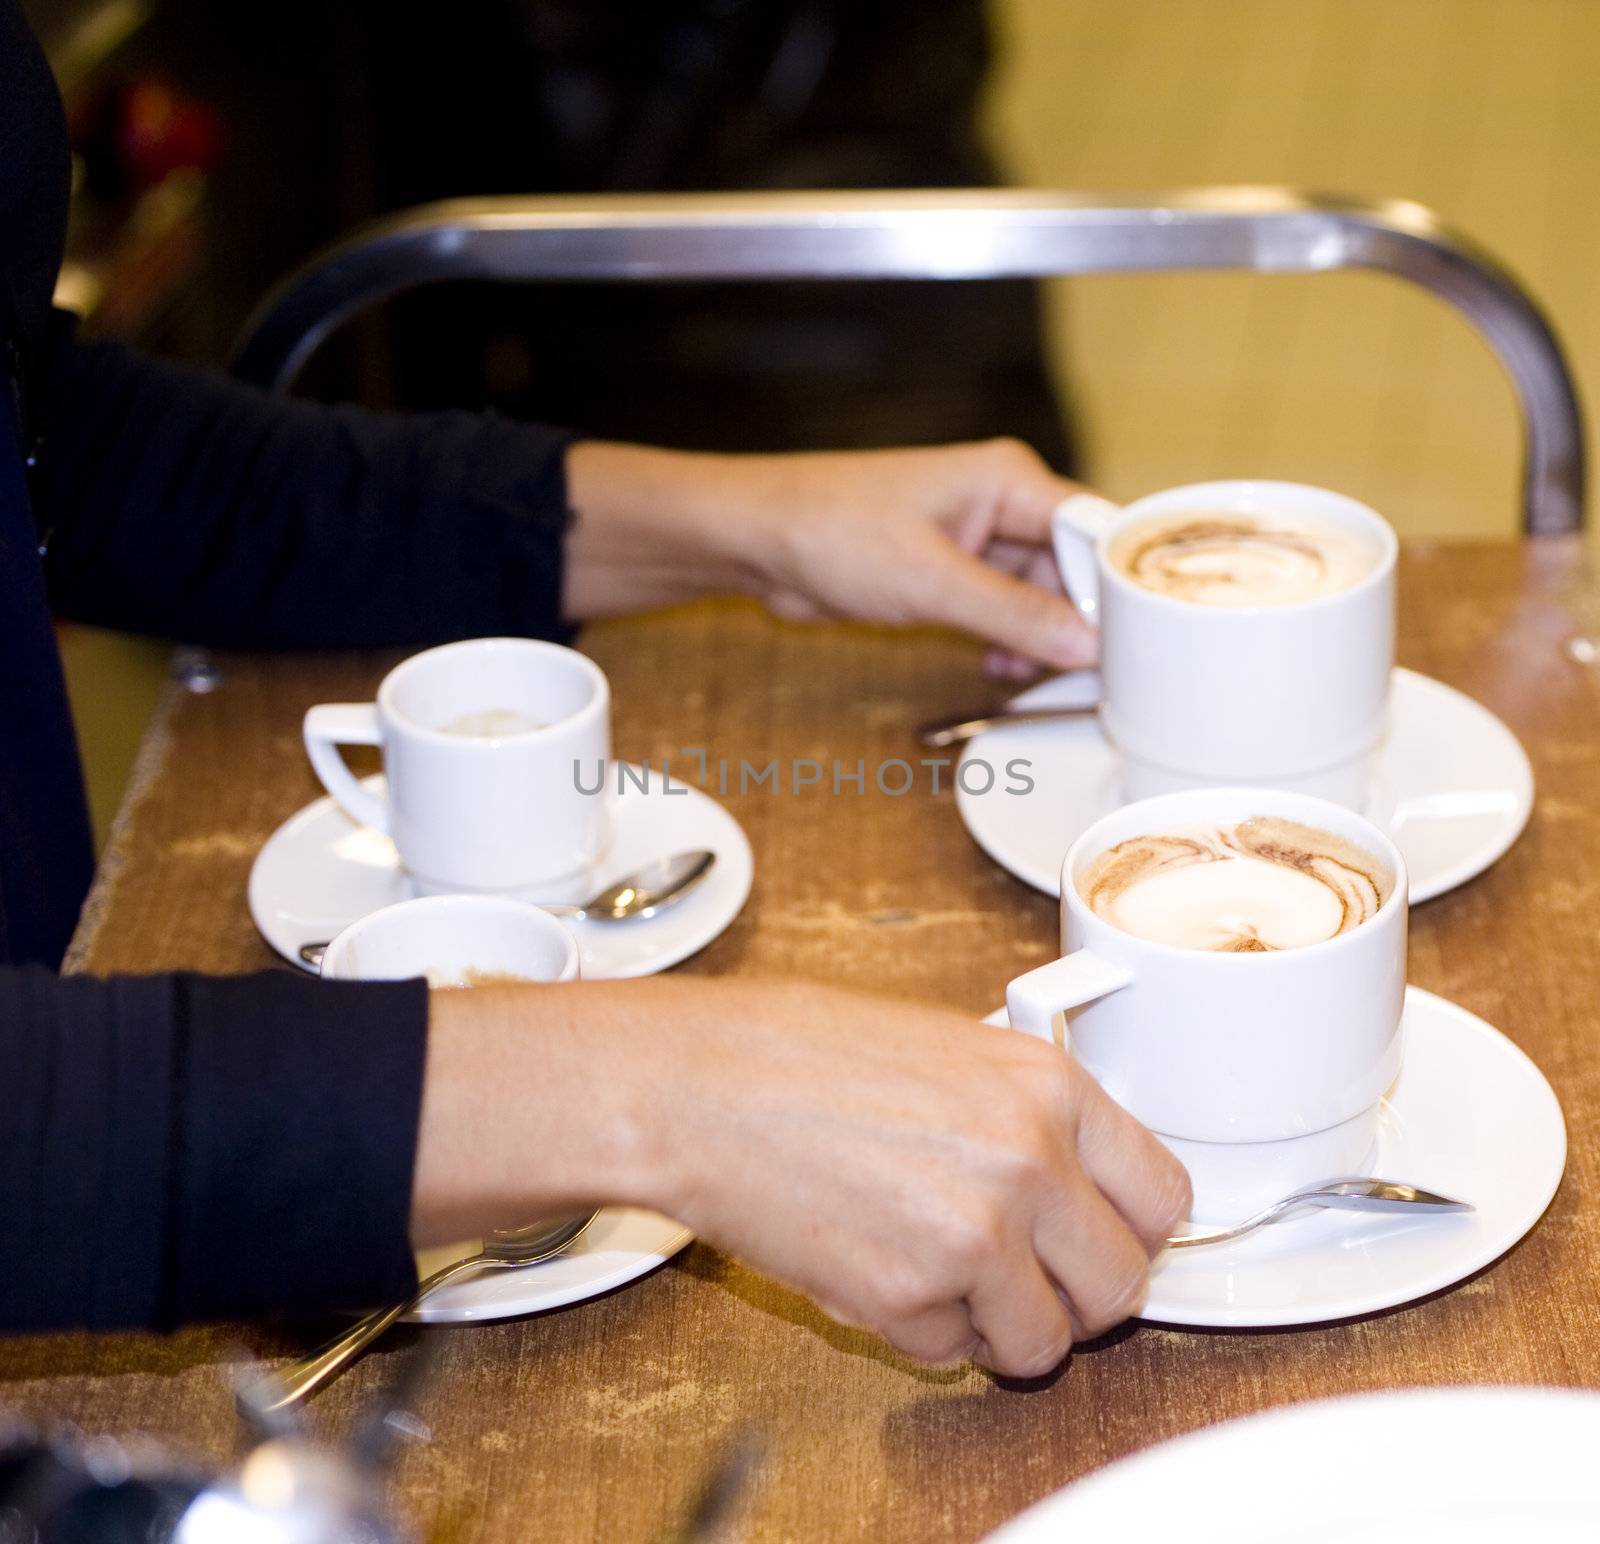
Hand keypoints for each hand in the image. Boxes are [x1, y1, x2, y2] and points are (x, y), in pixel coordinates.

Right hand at [417, 978, 1190, 1375]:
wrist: (696, 1086)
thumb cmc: (793, 1052)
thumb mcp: (946, 1045)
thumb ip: (1024, 1108)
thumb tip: (1075, 1171)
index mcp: (1047, 1086)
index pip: (1163, 1196)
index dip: (1131, 1228)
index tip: (1104, 1237)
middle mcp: (1030, 1161)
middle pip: (1123, 1286)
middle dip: (1075, 1292)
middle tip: (1024, 1271)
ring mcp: (976, 1236)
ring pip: (1047, 1342)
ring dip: (1001, 1322)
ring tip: (941, 1268)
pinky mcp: (911, 1298)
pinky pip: (955, 1350)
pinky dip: (923, 1328)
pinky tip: (879, 1263)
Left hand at [731, 440, 1103, 677]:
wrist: (757, 539)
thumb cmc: (831, 529)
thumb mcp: (933, 582)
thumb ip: (1015, 616)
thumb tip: (1087, 645)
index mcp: (1010, 482)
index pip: (1095, 534)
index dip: (1119, 591)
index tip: (1136, 646)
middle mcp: (1002, 505)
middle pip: (1074, 571)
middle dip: (1079, 626)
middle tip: (1090, 679)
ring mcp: (976, 540)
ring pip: (1040, 598)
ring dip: (1041, 642)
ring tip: (1032, 677)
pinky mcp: (951, 573)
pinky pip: (1004, 611)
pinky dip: (1009, 643)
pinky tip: (999, 669)